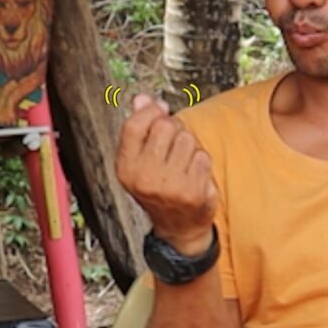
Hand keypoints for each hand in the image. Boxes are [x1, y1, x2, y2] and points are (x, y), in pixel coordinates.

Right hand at [116, 94, 217, 253]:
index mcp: (126, 168)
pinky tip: (194, 174)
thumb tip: (142, 98)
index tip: (160, 109)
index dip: (150, 111)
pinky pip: (202, 156)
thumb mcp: (141, 162)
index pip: (134, 125)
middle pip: (164, 127)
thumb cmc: (159, 190)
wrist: (178, 228)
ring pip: (186, 139)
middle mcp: (144, 178)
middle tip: (174, 144)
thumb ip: (140, 129)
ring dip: (190, 146)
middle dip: (173, 129)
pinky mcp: (192, 191)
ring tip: (184, 162)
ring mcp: (169, 186)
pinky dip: (201, 161)